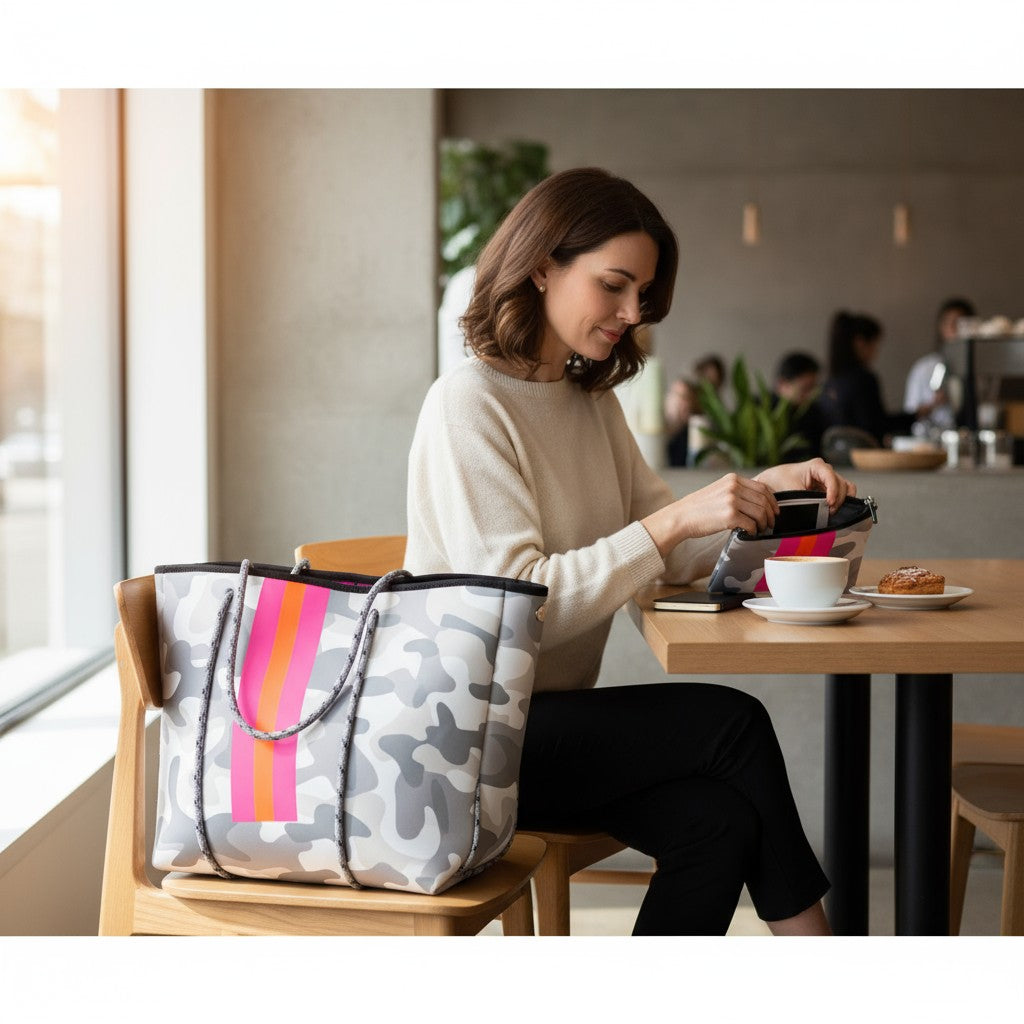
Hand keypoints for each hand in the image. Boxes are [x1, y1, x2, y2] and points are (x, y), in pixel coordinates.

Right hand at [642, 473, 779, 556]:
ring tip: (760, 530)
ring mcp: (732, 501)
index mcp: (732, 479)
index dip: (772, 500)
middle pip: (764, 500)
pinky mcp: (729, 516)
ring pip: (760, 513)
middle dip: (770, 514)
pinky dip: (754, 531)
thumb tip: (757, 502)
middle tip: (770, 524)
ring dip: (764, 523)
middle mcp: (733, 487)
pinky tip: (749, 533)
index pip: (762, 487)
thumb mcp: (718, 490)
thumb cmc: (698, 507)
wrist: (680, 517)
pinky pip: (751, 524)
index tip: (774, 510)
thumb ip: (736, 491)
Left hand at [754, 458, 855, 511]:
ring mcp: (827, 479)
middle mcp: (825, 470)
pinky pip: (842, 493)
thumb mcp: (792, 490)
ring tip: (830, 511)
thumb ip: (807, 499)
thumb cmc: (779, 481)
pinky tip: (832, 509)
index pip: (831, 477)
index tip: (829, 503)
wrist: (771, 482)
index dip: (833, 491)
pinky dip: (841, 501)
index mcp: (816, 466)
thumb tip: (819, 511)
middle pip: (842, 484)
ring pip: (845, 488)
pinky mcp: (827, 488)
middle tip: (829, 511)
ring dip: (841, 500)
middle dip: (838, 498)